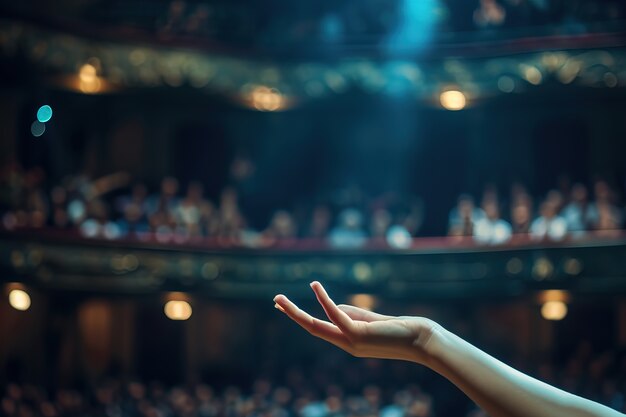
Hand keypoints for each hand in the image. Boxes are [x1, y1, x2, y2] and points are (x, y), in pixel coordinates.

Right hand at [273, 281, 440, 363]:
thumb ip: (353, 313)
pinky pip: (335, 315)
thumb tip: (334, 306)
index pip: (320, 329)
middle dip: (291, 315)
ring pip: (315, 326)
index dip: (301, 317)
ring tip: (279, 299)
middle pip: (311, 328)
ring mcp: (350, 341)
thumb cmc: (402, 329)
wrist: (422, 341)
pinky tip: (314, 285)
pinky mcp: (358, 334)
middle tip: (274, 301)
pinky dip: (323, 300)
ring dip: (295, 312)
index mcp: (349, 341)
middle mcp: (346, 344)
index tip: (286, 307)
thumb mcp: (373, 319)